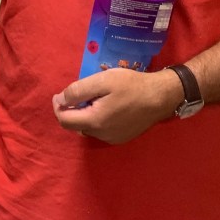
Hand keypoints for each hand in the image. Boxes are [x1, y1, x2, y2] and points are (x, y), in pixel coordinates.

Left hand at [52, 67, 182, 144]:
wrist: (162, 96)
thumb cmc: (131, 85)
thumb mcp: (102, 81)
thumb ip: (78, 91)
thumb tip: (61, 100)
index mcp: (95, 121)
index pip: (64, 121)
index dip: (57, 107)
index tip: (59, 95)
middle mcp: (102, 135)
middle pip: (75, 126)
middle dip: (70, 111)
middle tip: (76, 94)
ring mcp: (113, 138)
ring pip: (88, 128)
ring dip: (84, 115)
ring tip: (92, 98)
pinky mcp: (122, 137)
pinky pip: (100, 130)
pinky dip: (95, 119)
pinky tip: (104, 106)